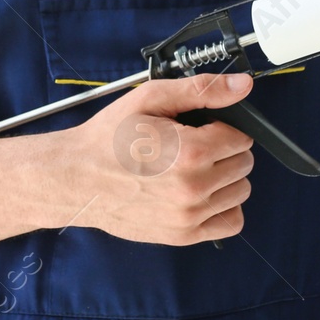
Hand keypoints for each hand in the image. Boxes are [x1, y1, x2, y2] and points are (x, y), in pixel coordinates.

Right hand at [57, 74, 256, 245]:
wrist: (76, 178)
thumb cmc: (108, 139)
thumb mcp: (150, 99)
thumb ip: (201, 90)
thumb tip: (241, 86)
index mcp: (190, 151)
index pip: (240, 137)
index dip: (220, 128)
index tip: (198, 129)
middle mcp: (194, 187)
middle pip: (243, 164)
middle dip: (224, 151)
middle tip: (191, 147)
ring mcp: (189, 215)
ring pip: (240, 191)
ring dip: (225, 178)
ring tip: (193, 170)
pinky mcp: (184, 234)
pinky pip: (231, 222)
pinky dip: (223, 207)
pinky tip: (201, 194)